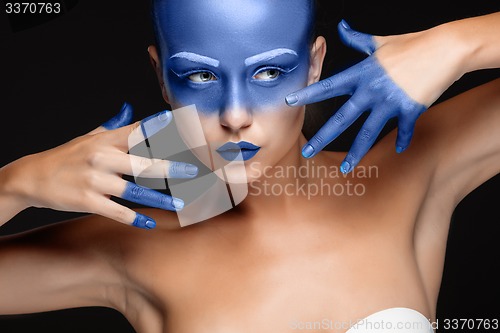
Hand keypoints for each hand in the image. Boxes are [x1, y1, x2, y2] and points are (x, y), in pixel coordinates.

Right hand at [1, 103, 197, 228]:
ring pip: (135, 189)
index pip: (137, 130)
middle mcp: (102, 157)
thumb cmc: (66, 157)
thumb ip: (113, 126)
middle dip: (171, 167)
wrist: (31, 177)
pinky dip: (135, 218)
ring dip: (160, 198)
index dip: (158, 126)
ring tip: (181, 203)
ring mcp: (94, 180)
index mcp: (104, 140)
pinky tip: (150, 223)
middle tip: (193, 171)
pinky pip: (117, 211)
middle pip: (143, 161)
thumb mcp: (87, 137)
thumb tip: (130, 108)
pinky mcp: (87, 201)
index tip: (178, 122)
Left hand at [286, 19, 462, 172]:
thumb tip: (342, 26)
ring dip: (356, 152)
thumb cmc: (413, 43)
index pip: (329, 85)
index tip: (289, 101)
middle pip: (343, 117)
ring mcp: (390, 102)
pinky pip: (403, 130)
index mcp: (362, 73)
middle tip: (307, 151)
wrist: (446, 48)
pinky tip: (400, 149)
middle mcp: (372, 90)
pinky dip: (403, 139)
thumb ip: (358, 39)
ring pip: (368, 132)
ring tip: (346, 168)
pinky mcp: (410, 110)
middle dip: (323, 136)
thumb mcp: (381, 41)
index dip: (308, 93)